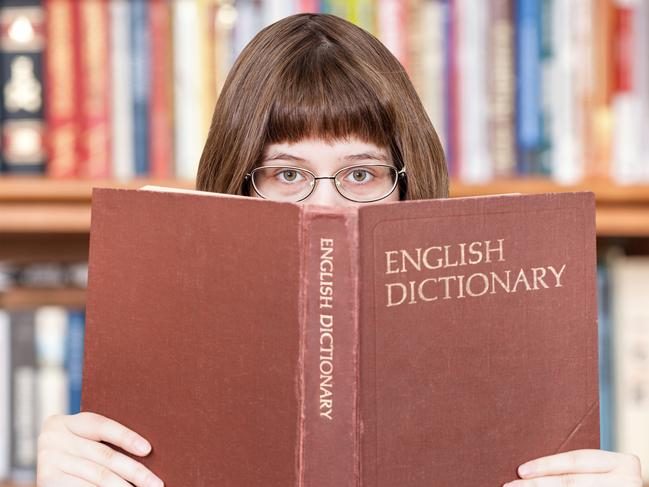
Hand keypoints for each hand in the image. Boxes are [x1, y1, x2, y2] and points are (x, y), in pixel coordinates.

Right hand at [37, 412, 163, 486]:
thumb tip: (147, 451)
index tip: (148, 449)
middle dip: (135, 471)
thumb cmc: (78, 455)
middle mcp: (54, 437)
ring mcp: (48, 459)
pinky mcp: (47, 478)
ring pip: (98, 476)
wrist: (49, 474)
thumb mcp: (85, 442)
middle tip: (156, 483)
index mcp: (69, 422)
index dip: (126, 437)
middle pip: (104, 455)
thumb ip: (106, 442)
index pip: (102, 426)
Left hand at [504, 449, 641, 485]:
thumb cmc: (610, 480)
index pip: (576, 460)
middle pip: (570, 482)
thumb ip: (575, 466)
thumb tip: (529, 468)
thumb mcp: (601, 469)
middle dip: (537, 484)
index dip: (546, 464)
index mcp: (622, 463)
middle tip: (511, 486)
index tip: (521, 470)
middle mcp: (627, 481)